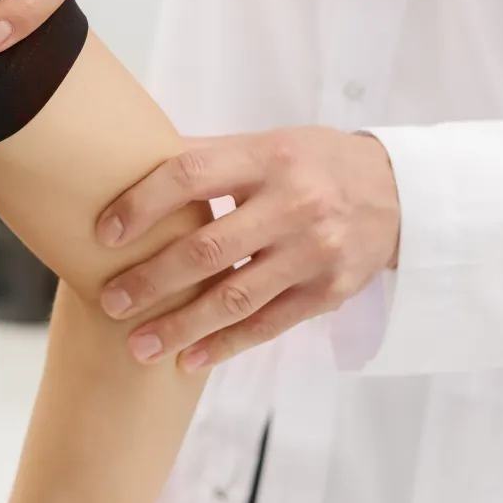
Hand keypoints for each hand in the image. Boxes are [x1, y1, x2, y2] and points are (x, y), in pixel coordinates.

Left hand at [96, 128, 400, 369]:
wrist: (397, 193)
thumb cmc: (314, 164)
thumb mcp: (268, 143)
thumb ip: (208, 155)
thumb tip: (130, 159)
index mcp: (269, 157)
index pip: (192, 176)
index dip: (142, 204)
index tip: (104, 233)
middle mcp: (295, 203)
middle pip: (208, 247)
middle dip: (152, 279)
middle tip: (110, 300)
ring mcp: (314, 252)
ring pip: (235, 297)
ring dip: (180, 325)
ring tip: (137, 345)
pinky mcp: (328, 292)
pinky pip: (268, 325)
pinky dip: (224, 345)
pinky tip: (188, 359)